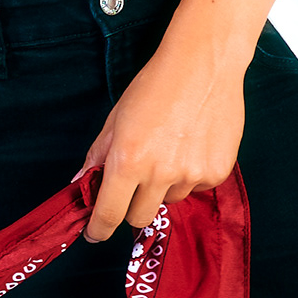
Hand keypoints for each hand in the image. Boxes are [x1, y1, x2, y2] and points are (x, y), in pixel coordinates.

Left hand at [81, 35, 246, 242]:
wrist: (204, 64)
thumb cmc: (155, 85)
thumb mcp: (116, 118)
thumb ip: (99, 155)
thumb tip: (81, 183)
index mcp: (128, 161)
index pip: (109, 214)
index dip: (98, 229)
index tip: (95, 233)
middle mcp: (160, 173)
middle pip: (139, 217)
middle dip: (131, 206)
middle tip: (136, 182)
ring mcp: (192, 175)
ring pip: (169, 200)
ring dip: (164, 186)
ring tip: (170, 149)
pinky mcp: (217, 172)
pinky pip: (196, 188)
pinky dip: (190, 175)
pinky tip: (192, 145)